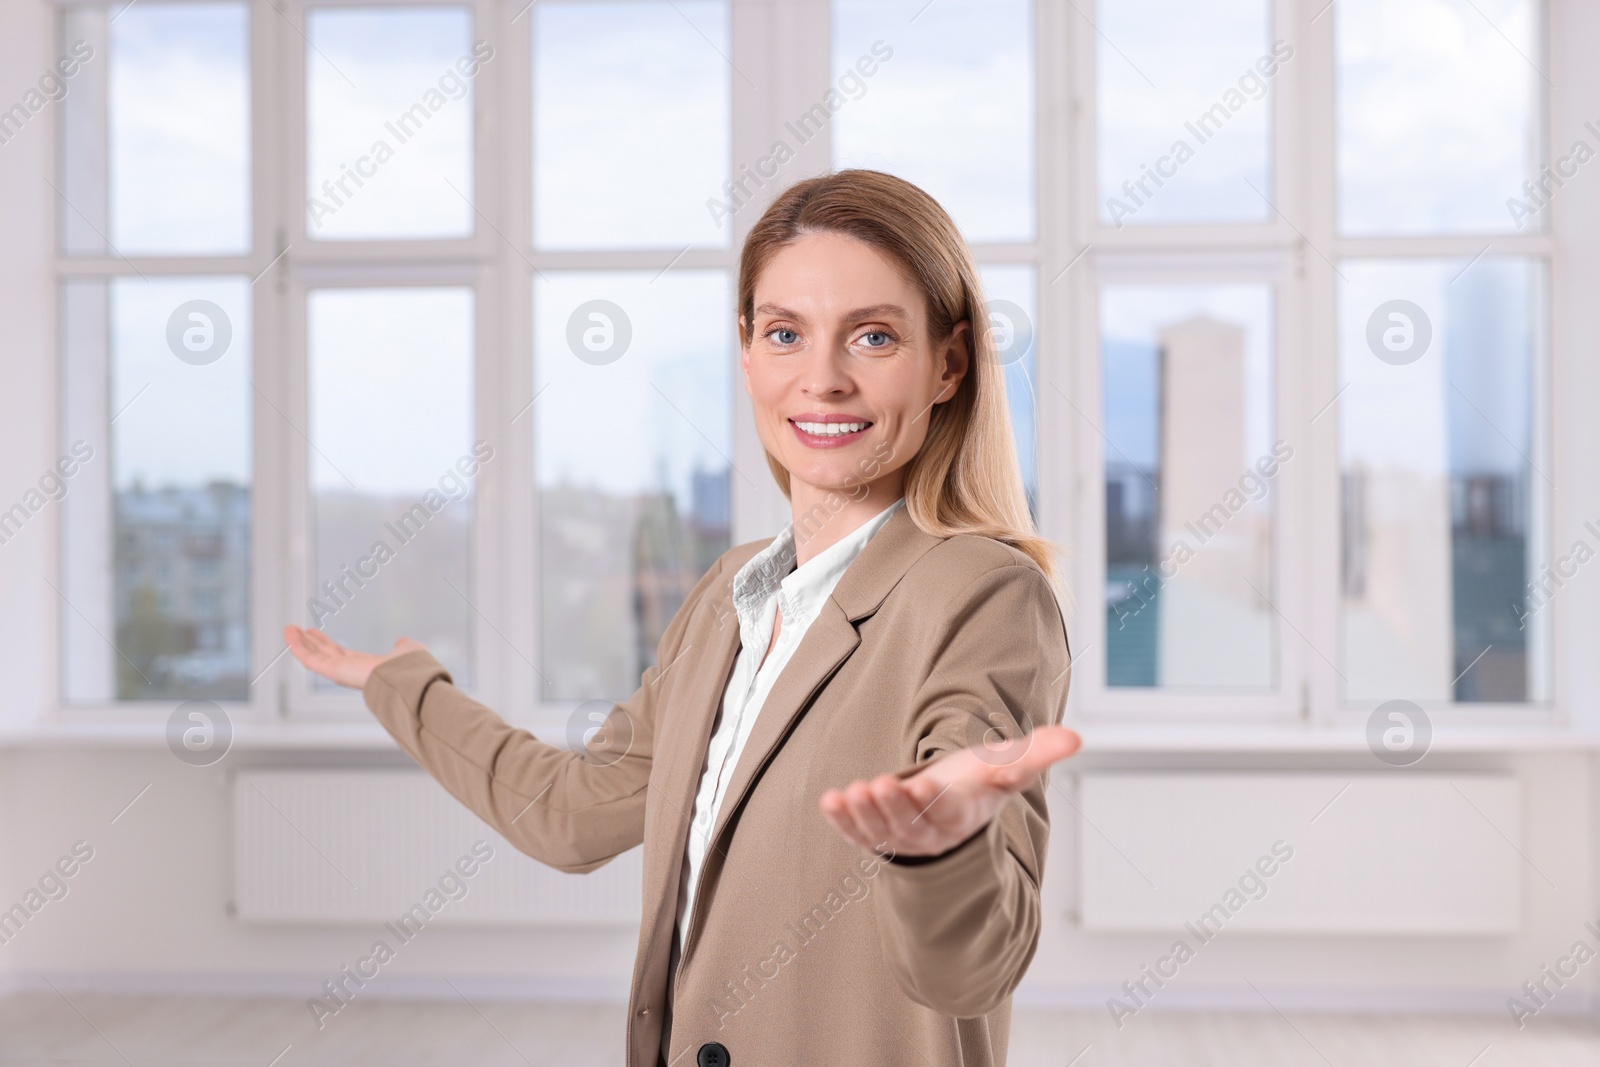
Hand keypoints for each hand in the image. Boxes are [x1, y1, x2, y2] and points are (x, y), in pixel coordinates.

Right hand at [282, 625, 426, 689]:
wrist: (407, 679)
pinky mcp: (333, 671)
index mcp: (365, 665)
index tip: (315, 633)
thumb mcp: (406, 650)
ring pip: (314, 655)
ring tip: (288, 629)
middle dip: (310, 642)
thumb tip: (402, 641)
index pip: (340, 654)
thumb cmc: (410, 668)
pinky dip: (298, 647)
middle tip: (297, 630)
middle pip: (324, 654)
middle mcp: (350, 670)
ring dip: (300, 642)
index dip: (326, 644)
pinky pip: (311, 659)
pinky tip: (289, 636)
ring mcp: (340, 672)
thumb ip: (401, 646)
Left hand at [819, 724, 1080, 858]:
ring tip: (848, 794)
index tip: (920, 786)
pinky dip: (841, 821)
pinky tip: (828, 801)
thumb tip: (1074, 739)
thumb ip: (1035, 753)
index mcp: (960, 815)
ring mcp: (899, 837)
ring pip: (879, 832)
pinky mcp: (874, 835)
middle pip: (908, 824)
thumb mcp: (1005, 767)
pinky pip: (856, 833)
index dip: (931, 802)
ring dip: (862, 815)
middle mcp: (928, 832)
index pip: (946, 812)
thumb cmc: (975, 784)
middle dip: (890, 807)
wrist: (949, 807)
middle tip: (874, 786)